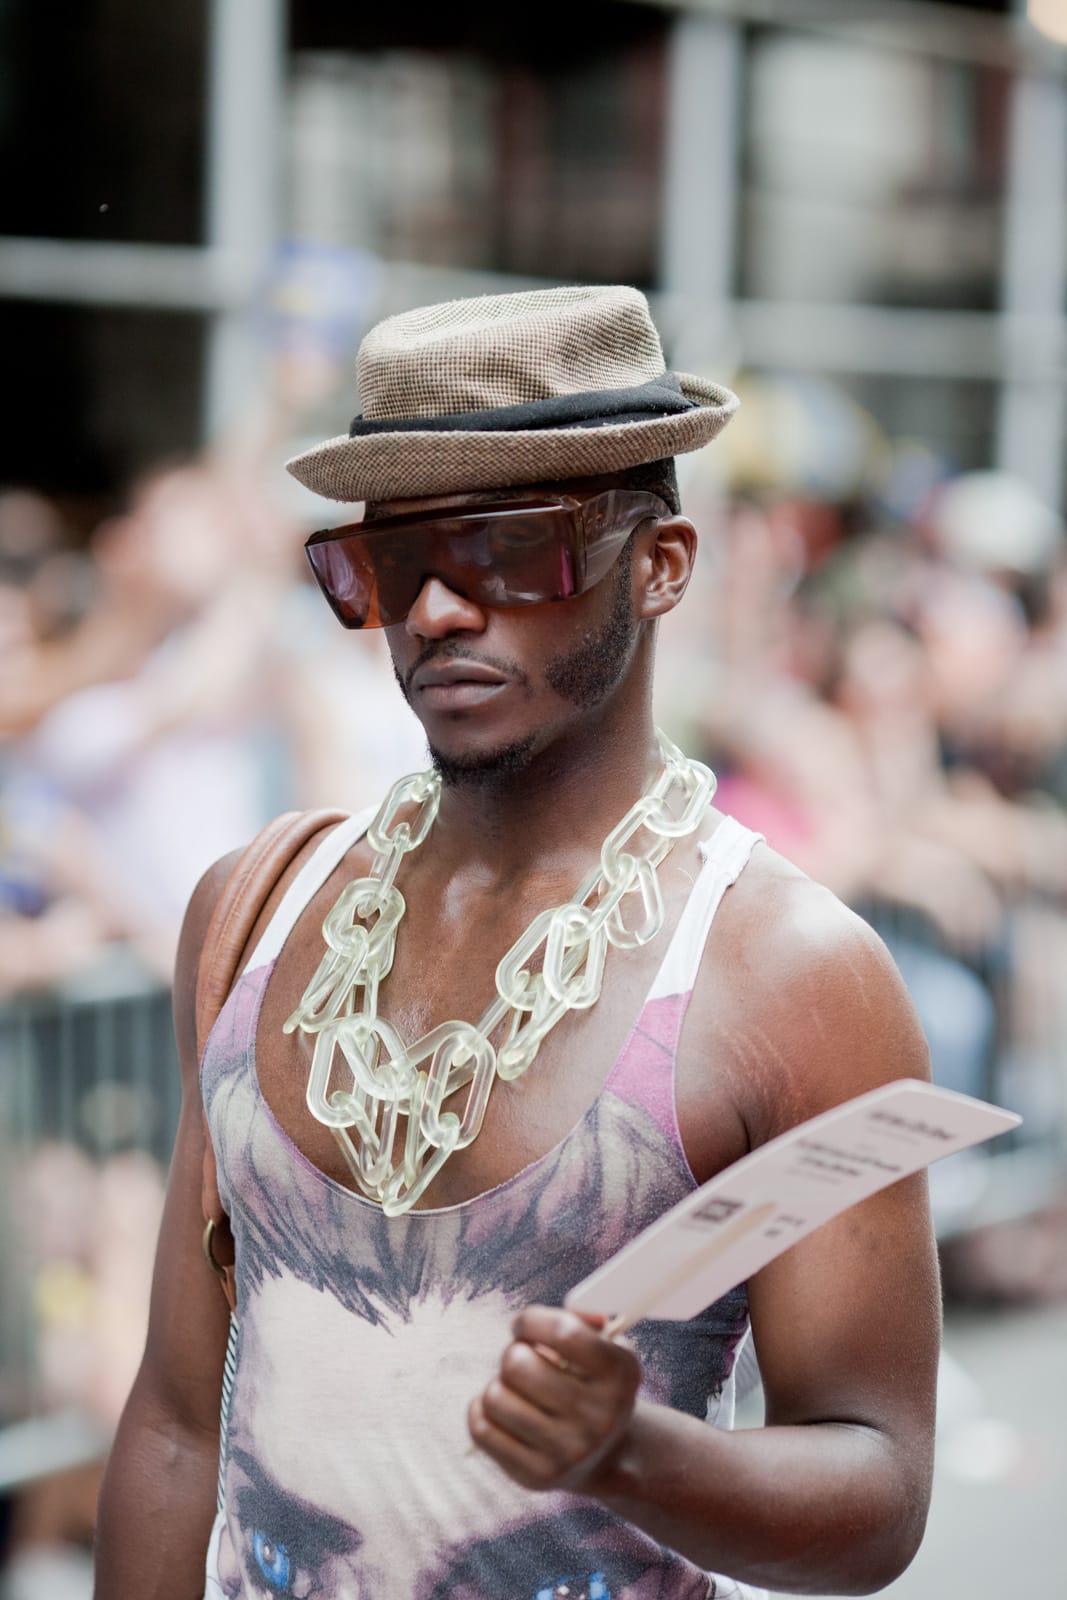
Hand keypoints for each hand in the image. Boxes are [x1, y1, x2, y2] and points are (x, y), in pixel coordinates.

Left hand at [468, 1305, 640, 1492]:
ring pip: (494, 1397)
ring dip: (499, 1385)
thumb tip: (533, 1322)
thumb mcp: (605, 1349)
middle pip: (517, 1364)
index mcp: (619, 1375)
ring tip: (516, 1390)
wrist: (606, 1458)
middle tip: (523, 1361)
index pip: (564, 1332)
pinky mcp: (536, 1476)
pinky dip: (481, 1411)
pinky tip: (501, 1410)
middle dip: (513, 1353)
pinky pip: (481, 1429)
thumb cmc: (594, 1387)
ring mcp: (567, 1451)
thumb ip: (577, 1321)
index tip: (523, 1326)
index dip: (531, 1320)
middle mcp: (598, 1416)